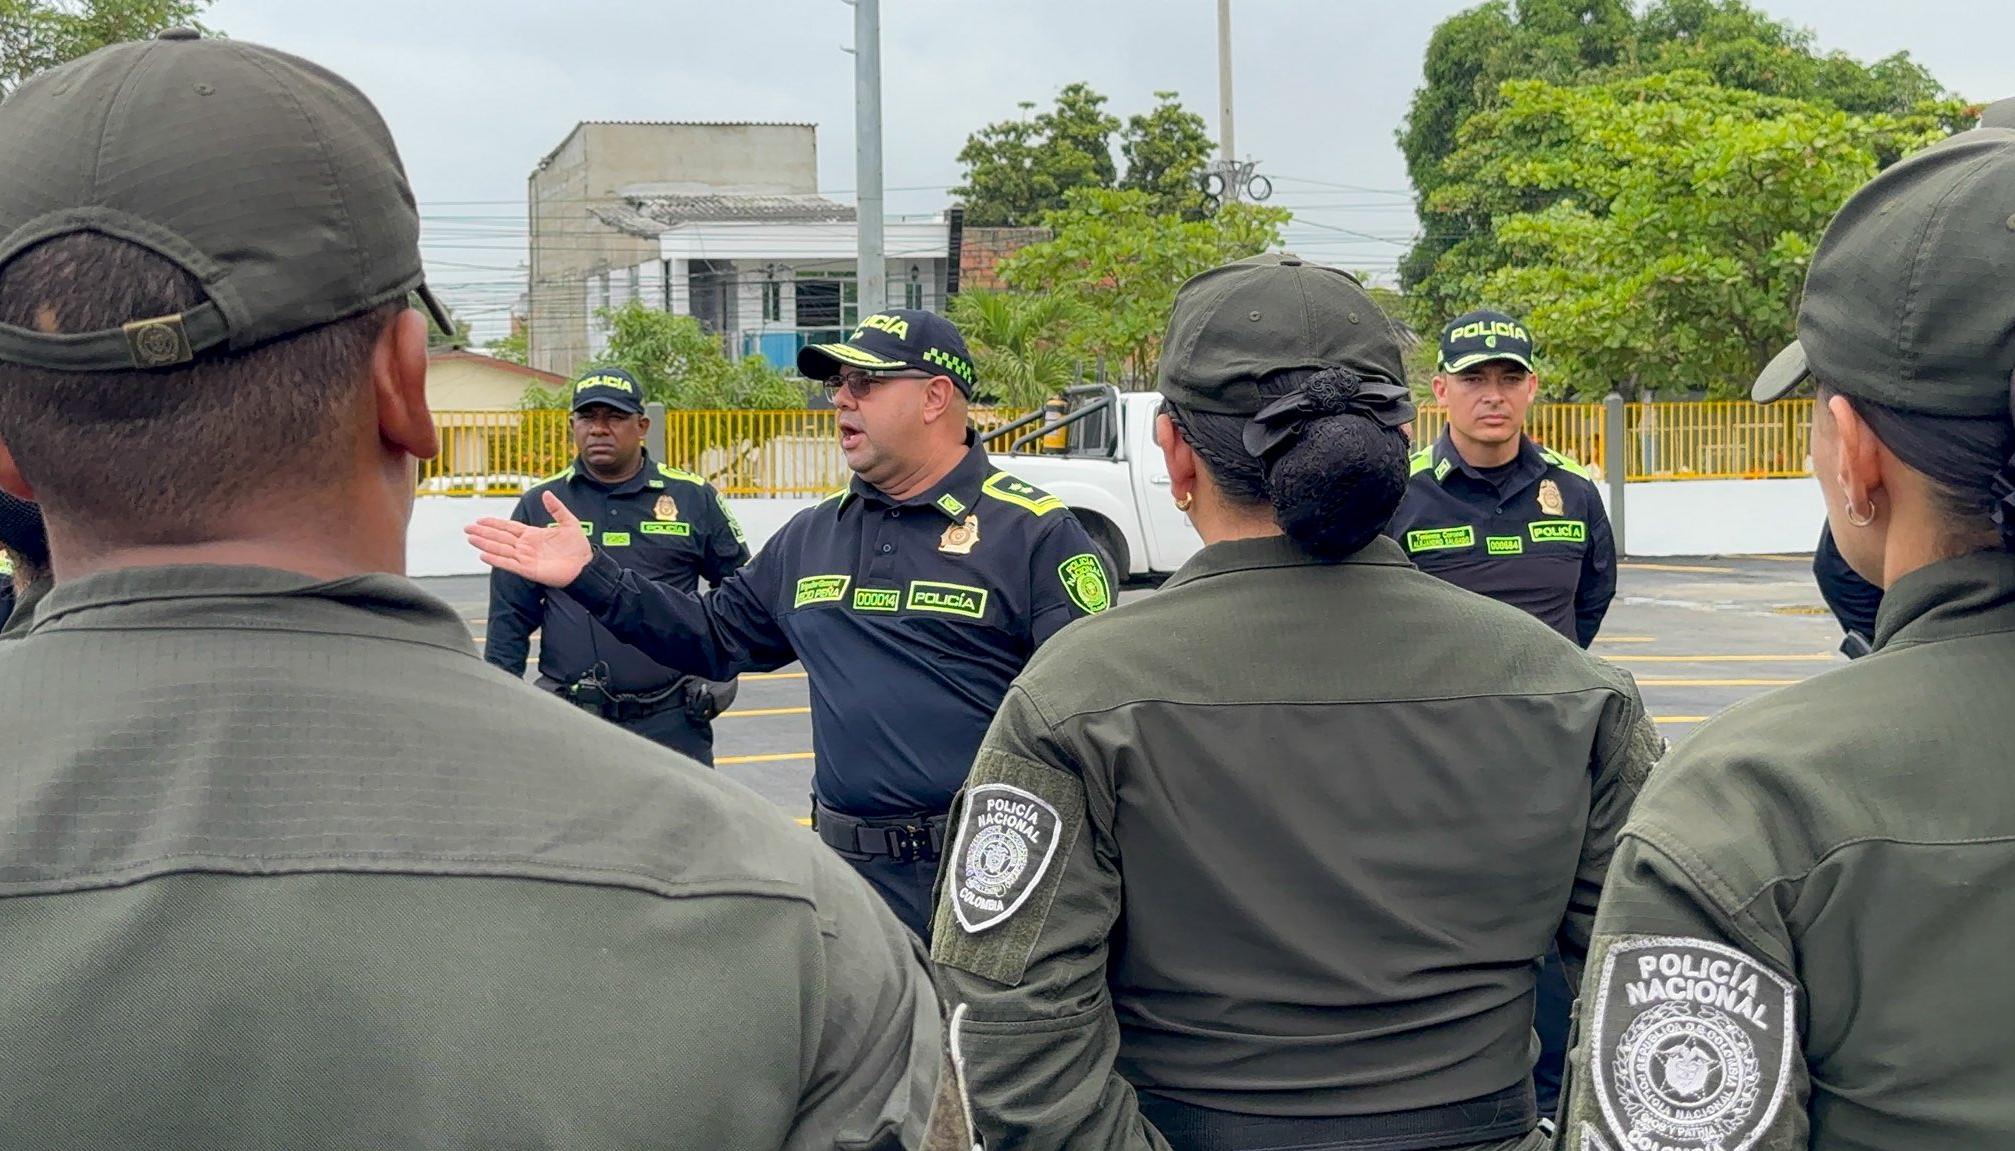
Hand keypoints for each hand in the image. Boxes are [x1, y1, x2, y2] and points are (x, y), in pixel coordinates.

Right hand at [466, 490, 593, 586]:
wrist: (586, 566)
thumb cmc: (578, 547)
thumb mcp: (569, 522)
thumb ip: (556, 509)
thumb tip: (546, 493)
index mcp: (533, 535)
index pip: (509, 527)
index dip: (494, 524)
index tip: (480, 520)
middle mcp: (526, 546)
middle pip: (500, 538)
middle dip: (484, 532)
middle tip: (467, 528)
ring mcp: (526, 558)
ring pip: (501, 550)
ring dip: (485, 544)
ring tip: (471, 538)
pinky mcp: (528, 570)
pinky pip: (509, 564)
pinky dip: (496, 560)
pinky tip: (483, 555)